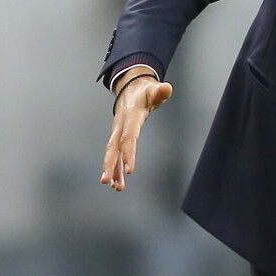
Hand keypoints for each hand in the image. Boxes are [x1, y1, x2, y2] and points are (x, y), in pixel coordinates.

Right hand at [101, 71, 172, 190]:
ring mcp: (118, 132)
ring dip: (113, 170)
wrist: (130, 88)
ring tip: (116, 187)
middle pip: (114, 148)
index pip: (129, 137)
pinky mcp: (118, 137)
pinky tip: (117, 182)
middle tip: (108, 182)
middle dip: (111, 165)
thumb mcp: (154, 89)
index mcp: (130, 116)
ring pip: (112, 153)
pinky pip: (115, 154)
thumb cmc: (145, 91)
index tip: (130, 169)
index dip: (128, 152)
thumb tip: (166, 88)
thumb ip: (160, 91)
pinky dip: (116, 167)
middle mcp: (121, 126)